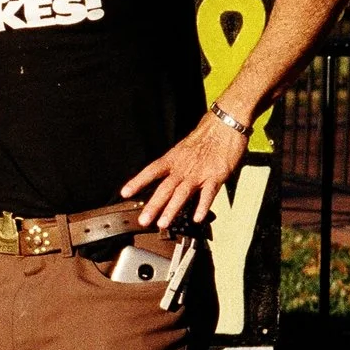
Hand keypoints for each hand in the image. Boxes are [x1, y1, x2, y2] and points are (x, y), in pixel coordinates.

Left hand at [122, 114, 246, 229]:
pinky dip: (202, 206)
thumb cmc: (204, 137)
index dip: (137, 182)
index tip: (125, 193)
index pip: (151, 171)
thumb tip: (163, 176)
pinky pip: (208, 194)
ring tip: (163, 223)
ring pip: (182, 193)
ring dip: (171, 209)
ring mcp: (199, 173)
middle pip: (164, 188)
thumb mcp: (182, 149)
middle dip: (153, 205)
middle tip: (143, 220)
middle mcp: (183, 168)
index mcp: (173, 159)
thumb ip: (174, 164)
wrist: (224, 126)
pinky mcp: (216, 177)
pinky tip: (197, 218)